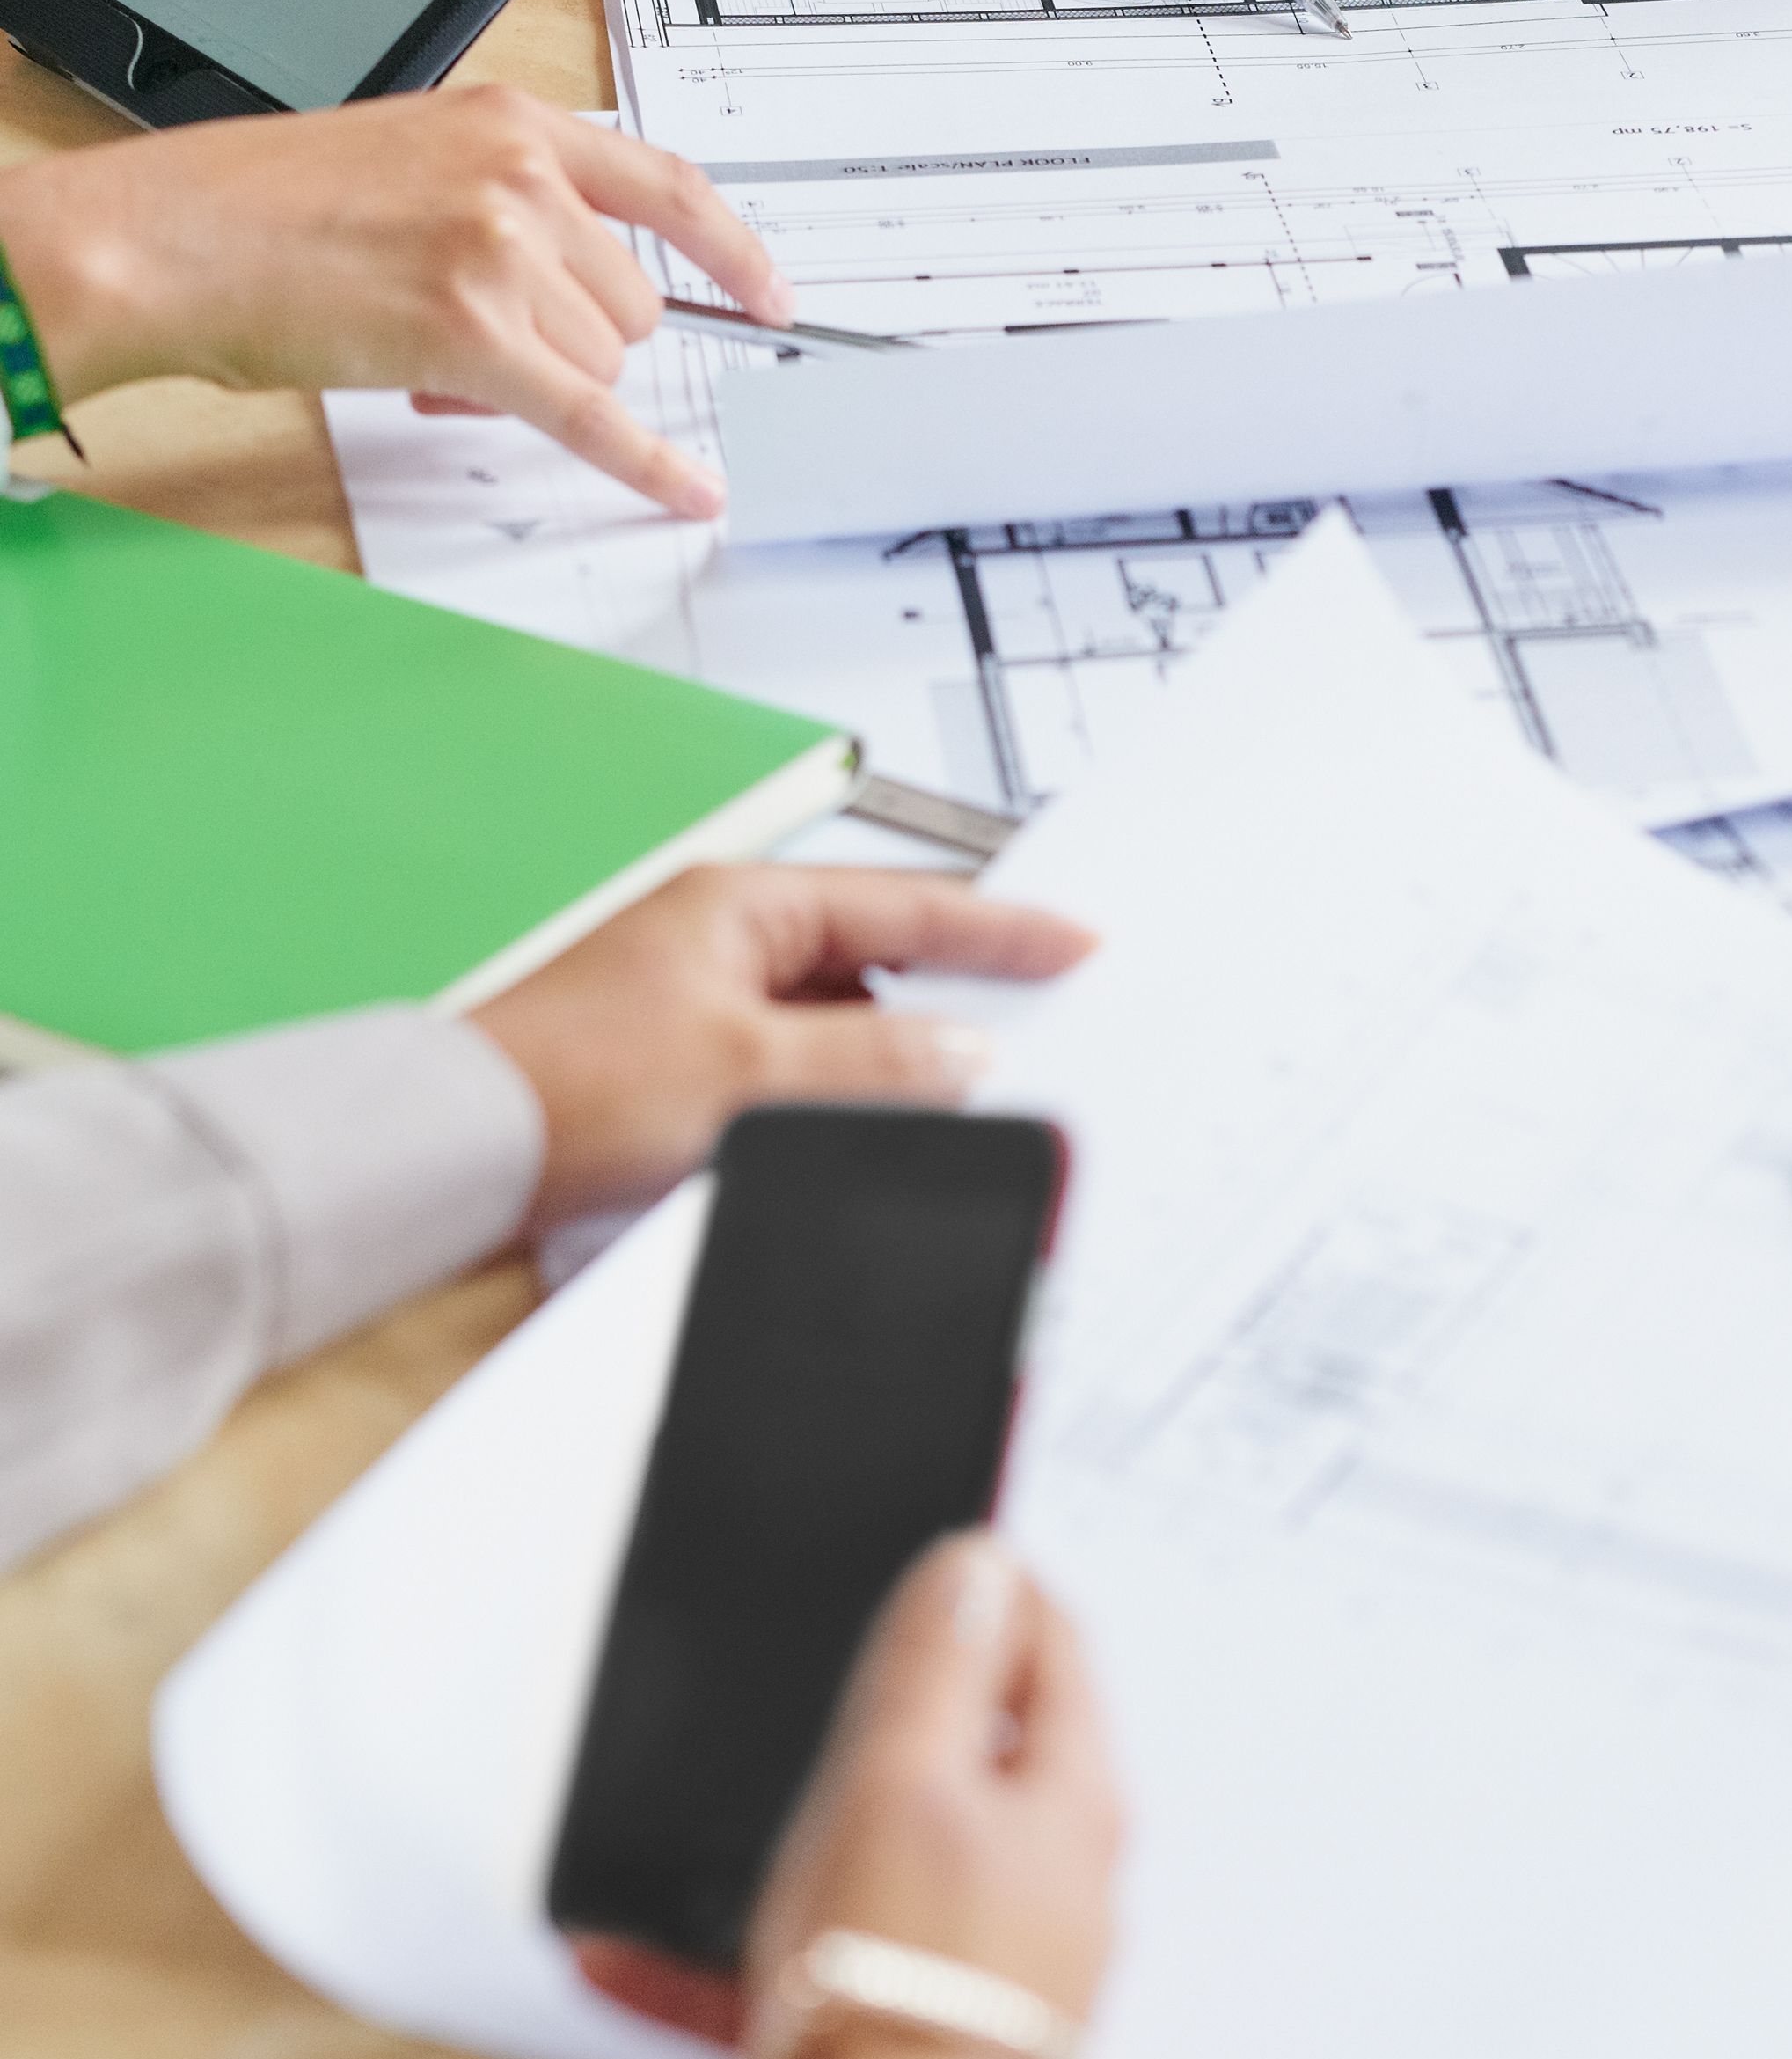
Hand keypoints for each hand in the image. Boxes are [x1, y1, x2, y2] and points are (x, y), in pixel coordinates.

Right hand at [0, 83, 783, 519]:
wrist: (172, 240)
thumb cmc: (260, 208)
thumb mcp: (409, 159)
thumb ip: (505, 203)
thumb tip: (570, 293)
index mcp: (511, 123)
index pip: (667, 185)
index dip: (731, 251)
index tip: (770, 294)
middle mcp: (520, 178)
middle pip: (631, 303)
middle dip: (570, 339)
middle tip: (471, 337)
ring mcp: (501, 253)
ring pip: (599, 360)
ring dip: (537, 379)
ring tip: (431, 353)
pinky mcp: (472, 334)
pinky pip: (592, 417)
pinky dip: (646, 464)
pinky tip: (686, 489)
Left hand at [468, 861, 1094, 1230]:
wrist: (452, 1152)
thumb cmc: (570, 1087)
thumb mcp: (752, 1071)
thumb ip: (875, 1060)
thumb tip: (965, 1052)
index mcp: (740, 907)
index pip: (903, 906)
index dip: (998, 929)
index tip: (1072, 941)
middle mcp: (717, 941)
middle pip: (870, 964)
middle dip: (944, 1005)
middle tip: (1026, 1036)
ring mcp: (692, 1002)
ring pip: (830, 1025)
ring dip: (880, 1063)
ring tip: (940, 1107)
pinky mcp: (672, 1068)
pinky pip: (786, 1070)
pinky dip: (828, 1098)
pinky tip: (849, 1138)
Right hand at [583, 1534, 1125, 2058]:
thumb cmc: (902, 1987)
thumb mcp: (906, 1784)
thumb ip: (940, 1668)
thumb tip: (984, 1561)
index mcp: (1067, 1802)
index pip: (1053, 1646)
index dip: (986, 1587)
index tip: (921, 1555)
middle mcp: (1048, 1885)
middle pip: (968, 1759)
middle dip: (875, 1724)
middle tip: (798, 1691)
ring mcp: (986, 1968)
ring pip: (873, 1872)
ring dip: (774, 1853)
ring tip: (677, 1847)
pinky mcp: (916, 2043)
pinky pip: (815, 1976)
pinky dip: (724, 1962)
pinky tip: (622, 1962)